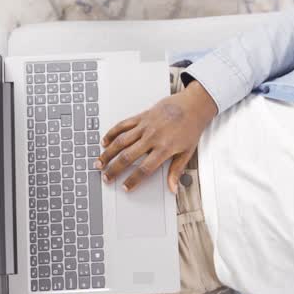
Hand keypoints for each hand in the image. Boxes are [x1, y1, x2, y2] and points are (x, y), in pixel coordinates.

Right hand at [95, 81, 218, 192]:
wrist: (193, 105)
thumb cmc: (191, 127)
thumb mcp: (187, 151)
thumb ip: (177, 170)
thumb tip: (173, 188)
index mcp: (164, 148)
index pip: (145, 169)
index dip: (133, 180)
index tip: (125, 187)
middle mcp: (152, 137)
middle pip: (128, 157)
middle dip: (114, 169)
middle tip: (106, 178)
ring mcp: (145, 126)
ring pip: (121, 141)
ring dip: (108, 153)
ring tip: (99, 163)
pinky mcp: (142, 116)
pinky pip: (123, 125)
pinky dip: (112, 133)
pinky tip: (104, 141)